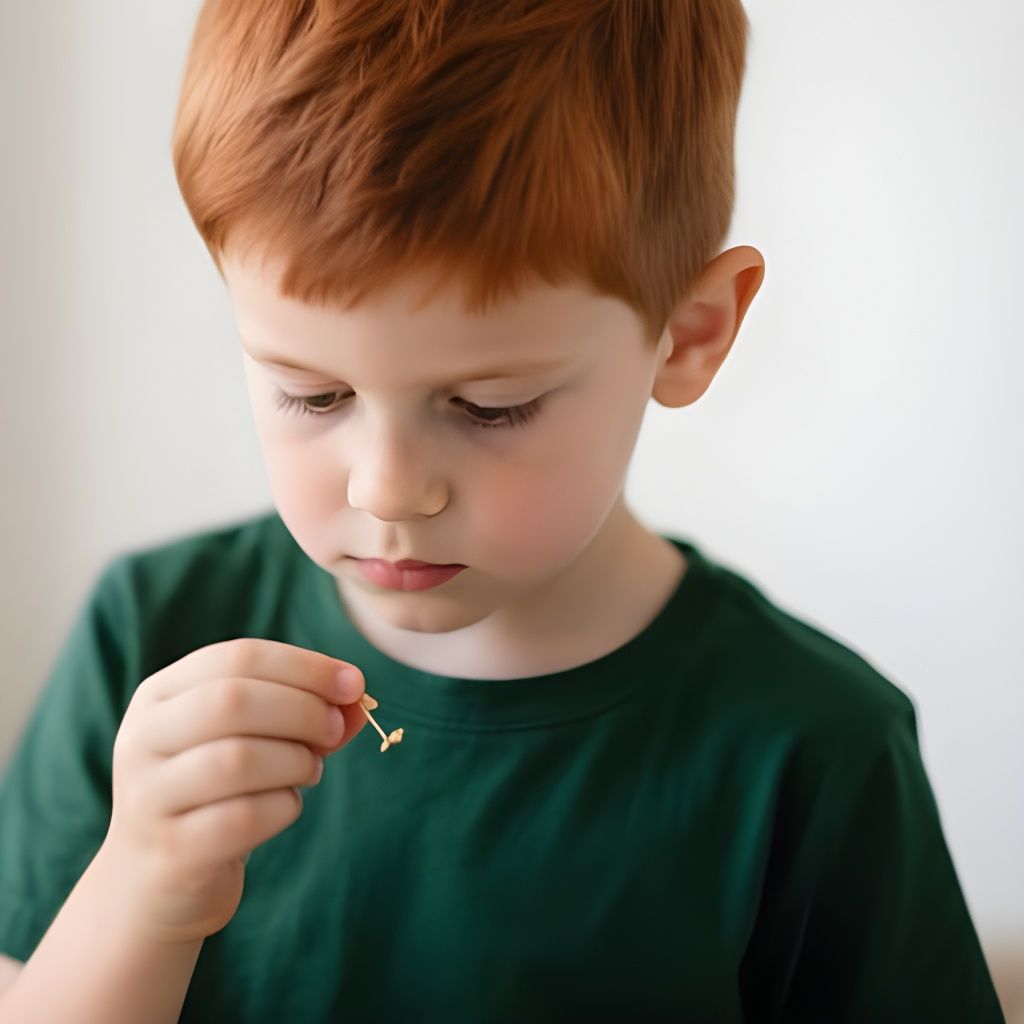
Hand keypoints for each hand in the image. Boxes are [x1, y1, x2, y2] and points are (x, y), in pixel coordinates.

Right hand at [98, 638, 367, 943]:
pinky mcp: (170, 851)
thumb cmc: (215, 794)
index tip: (354, 684)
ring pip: (237, 759)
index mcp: (161, 694)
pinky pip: (243, 818)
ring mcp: (148, 796)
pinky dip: (284, 806)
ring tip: (309, 769)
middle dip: (303, 710)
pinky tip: (288, 806)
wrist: (155, 884)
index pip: (238, 657)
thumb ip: (305, 713)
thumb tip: (357, 700)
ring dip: (295, 761)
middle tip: (335, 730)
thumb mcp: (254, 740)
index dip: (305, 667)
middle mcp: (142, 738)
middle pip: (232, 701)